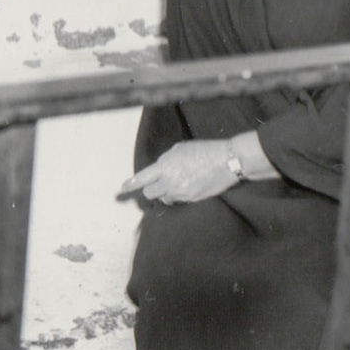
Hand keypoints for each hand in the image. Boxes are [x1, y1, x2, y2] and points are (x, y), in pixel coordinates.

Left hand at [117, 140, 239, 206]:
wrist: (226, 162)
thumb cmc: (203, 151)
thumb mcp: (179, 149)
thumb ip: (166, 161)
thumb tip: (160, 170)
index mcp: (165, 167)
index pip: (142, 178)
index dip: (131, 184)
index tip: (123, 188)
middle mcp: (171, 182)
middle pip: (150, 193)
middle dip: (150, 189)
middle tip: (155, 185)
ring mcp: (182, 193)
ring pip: (164, 198)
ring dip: (165, 192)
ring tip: (174, 183)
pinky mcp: (192, 199)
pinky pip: (178, 200)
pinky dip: (177, 195)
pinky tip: (185, 186)